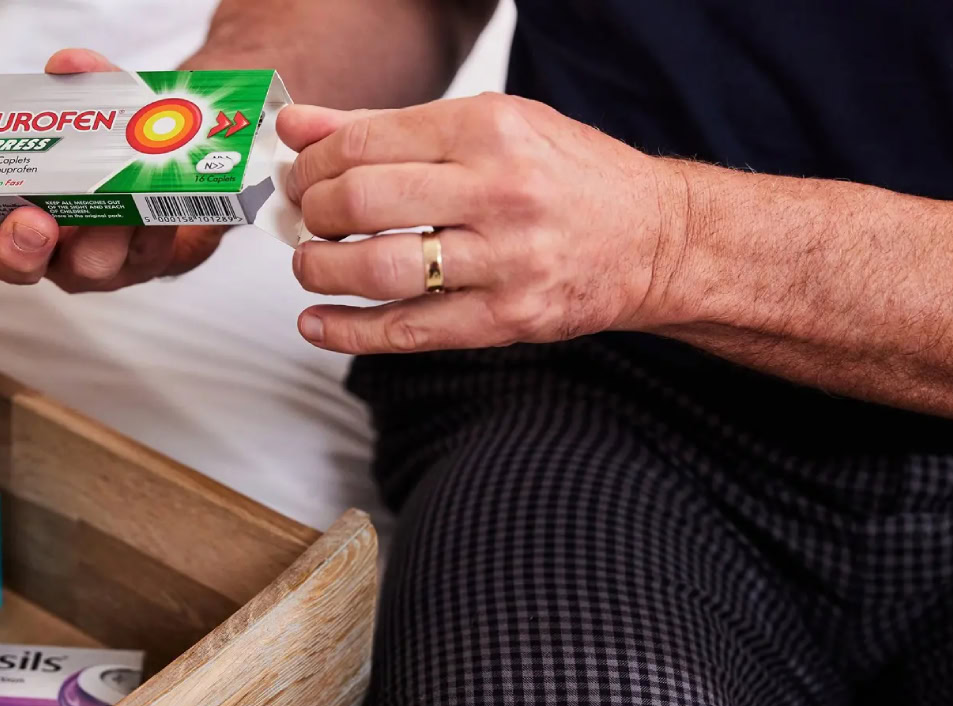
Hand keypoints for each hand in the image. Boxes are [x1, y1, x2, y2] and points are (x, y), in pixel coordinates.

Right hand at [0, 49, 227, 290]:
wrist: (174, 178)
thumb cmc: (112, 150)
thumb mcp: (91, 109)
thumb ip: (80, 84)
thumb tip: (70, 64)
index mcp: (10, 207)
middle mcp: (46, 246)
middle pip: (18, 264)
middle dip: (22, 247)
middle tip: (35, 223)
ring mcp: (93, 261)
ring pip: (87, 265)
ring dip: (99, 233)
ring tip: (116, 203)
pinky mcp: (142, 262)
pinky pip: (145, 248)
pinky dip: (154, 217)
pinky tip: (162, 188)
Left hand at [278, 94, 691, 353]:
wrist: (657, 238)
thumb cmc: (568, 177)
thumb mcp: (488, 126)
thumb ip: (385, 127)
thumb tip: (296, 126)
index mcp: (489, 128)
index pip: (364, 142)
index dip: (313, 163)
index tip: (302, 176)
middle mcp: (498, 191)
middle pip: (361, 202)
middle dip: (312, 214)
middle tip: (306, 219)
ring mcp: (505, 260)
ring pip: (377, 269)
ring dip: (321, 270)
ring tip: (310, 265)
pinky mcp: (508, 318)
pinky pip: (408, 330)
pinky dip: (349, 332)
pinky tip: (317, 324)